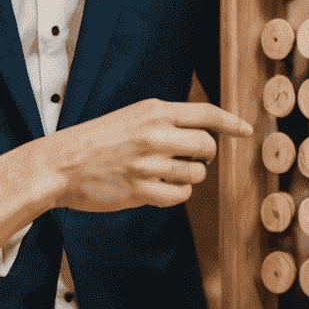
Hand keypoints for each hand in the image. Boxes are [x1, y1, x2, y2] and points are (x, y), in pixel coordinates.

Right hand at [45, 98, 252, 210]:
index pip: (206, 114)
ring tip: (164, 174)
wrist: (61, 163)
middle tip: (189, 158)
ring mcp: (149, 164)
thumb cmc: (97, 140)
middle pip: (208, 147)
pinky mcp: (142, 190)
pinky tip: (156, 188)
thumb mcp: (132, 117)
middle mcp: (155, 135)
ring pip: (196, 174)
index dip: (231, 123)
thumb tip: (204, 131)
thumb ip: (165, 121)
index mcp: (154, 111)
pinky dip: (175, 194)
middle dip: (205, 156)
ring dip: (188, 177)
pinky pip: (180, 196)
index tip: (247, 130)